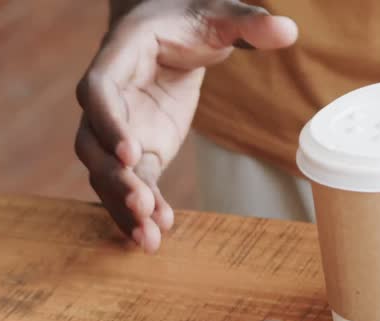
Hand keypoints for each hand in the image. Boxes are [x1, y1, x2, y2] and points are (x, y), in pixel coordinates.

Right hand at [75, 0, 297, 251]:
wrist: (172, 34)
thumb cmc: (189, 19)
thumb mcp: (219, 14)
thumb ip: (248, 22)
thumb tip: (287, 29)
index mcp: (118, 57)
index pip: (98, 92)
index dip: (107, 123)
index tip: (129, 153)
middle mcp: (107, 100)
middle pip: (92, 145)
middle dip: (113, 179)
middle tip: (141, 204)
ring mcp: (118, 132)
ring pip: (106, 175)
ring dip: (122, 207)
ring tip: (149, 238)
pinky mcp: (139, 154)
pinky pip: (131, 186)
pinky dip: (139, 212)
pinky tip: (155, 236)